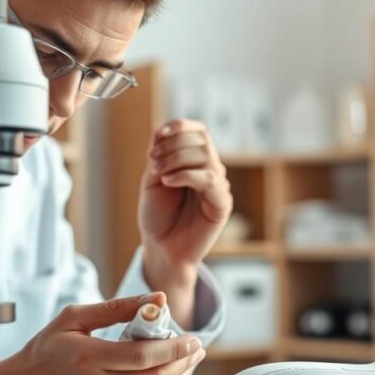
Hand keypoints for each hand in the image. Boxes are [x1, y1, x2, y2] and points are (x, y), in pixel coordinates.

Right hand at [0, 293, 205, 374]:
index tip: (191, 338)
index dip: (171, 348)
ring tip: (190, 358)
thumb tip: (155, 299)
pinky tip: (171, 373)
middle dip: (181, 362)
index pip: (140, 355)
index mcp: (87, 355)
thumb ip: (116, 308)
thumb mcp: (75, 317)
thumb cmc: (44, 348)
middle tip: (197, 348)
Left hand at [139, 119, 232, 271]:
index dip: (179, 127)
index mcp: (196, 162)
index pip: (198, 131)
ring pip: (206, 155)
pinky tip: (168, 181)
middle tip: (152, 161)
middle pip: (202, 139)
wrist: (161, 247)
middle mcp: (211, 171)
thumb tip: (161, 130)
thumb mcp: (152, 178)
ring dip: (176, 158)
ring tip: (159, 174)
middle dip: (173, 145)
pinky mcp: (222, 204)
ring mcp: (218, 186)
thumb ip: (159, 155)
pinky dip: (185, 174)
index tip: (157, 136)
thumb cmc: (158, 215)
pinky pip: (209, 178)